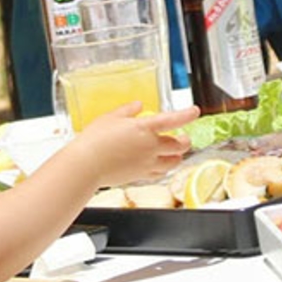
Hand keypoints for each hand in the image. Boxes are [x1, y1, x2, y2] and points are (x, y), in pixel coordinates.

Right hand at [70, 101, 198, 187]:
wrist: (86, 166)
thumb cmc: (95, 140)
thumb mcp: (110, 117)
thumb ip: (127, 110)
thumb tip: (138, 105)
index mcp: (145, 128)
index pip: (173, 120)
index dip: (187, 115)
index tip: (195, 111)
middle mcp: (151, 147)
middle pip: (179, 145)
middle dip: (185, 141)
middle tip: (185, 137)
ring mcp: (147, 163)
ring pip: (173, 162)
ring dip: (178, 156)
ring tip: (176, 153)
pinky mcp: (141, 176)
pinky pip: (160, 173)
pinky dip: (164, 168)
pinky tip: (160, 165)